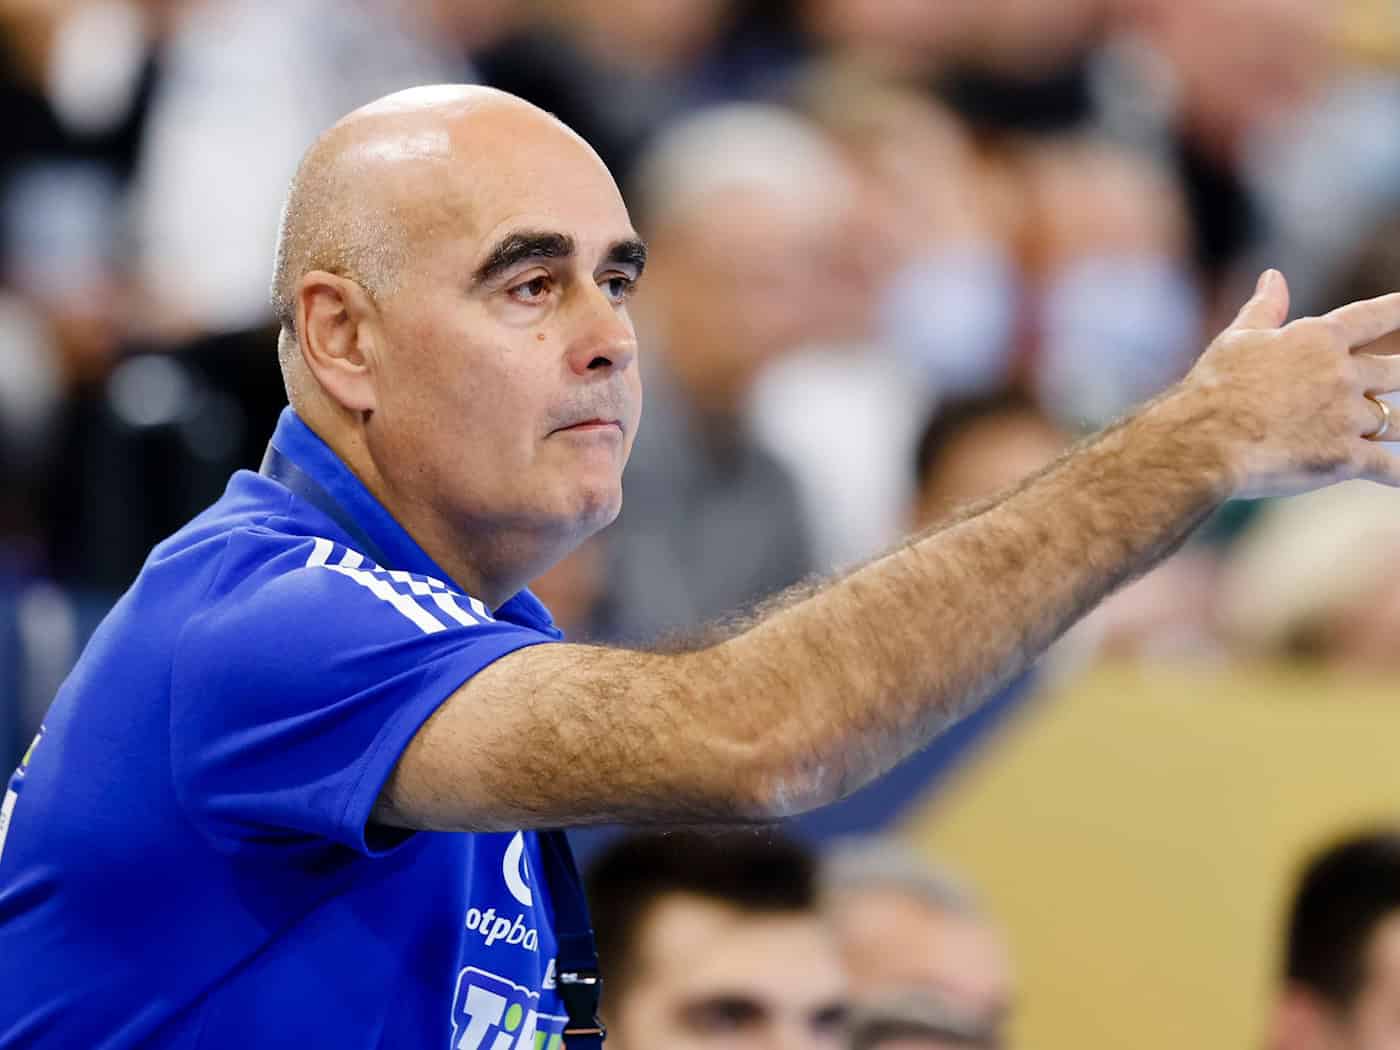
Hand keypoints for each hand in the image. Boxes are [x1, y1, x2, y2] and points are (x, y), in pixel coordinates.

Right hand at [1171, 269, 1399, 498]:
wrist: (1205, 440)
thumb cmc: (1214, 387)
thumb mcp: (1237, 339)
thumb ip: (1264, 308)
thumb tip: (1273, 276)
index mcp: (1320, 338)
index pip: (1375, 317)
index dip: (1399, 311)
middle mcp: (1343, 374)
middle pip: (1396, 371)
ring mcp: (1347, 417)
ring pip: (1391, 420)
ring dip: (1392, 424)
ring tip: (1398, 426)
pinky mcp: (1344, 459)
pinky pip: (1387, 466)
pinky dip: (1398, 472)